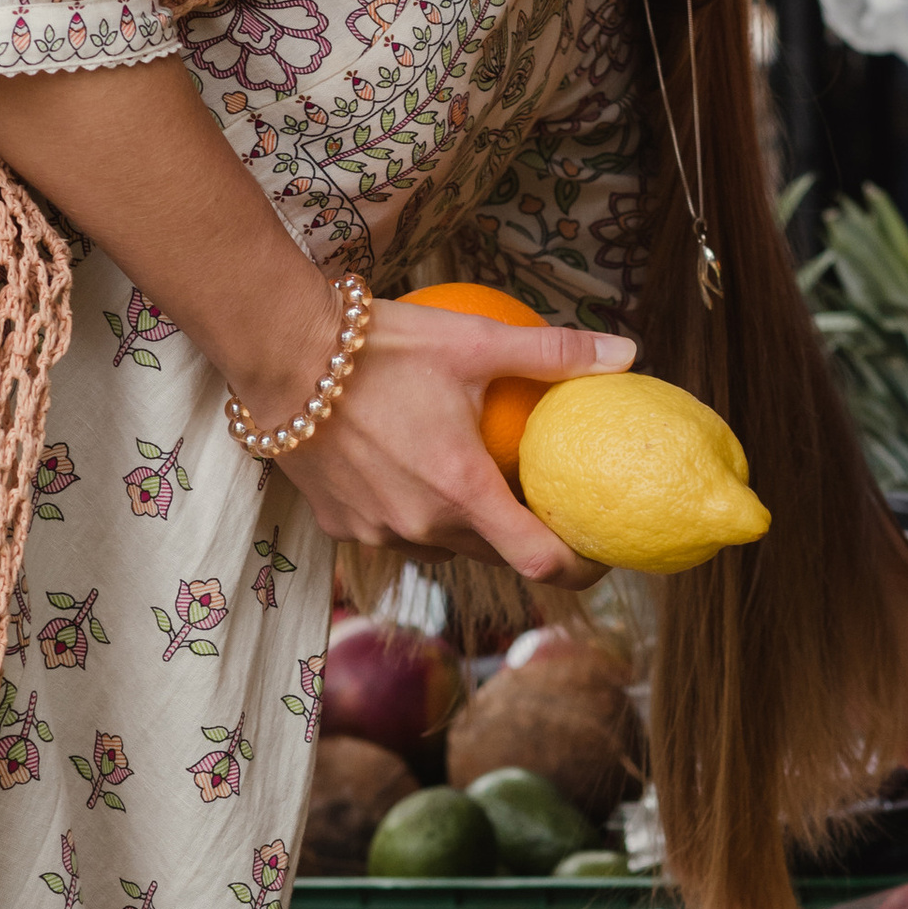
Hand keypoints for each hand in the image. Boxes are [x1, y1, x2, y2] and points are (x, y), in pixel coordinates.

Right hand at [241, 298, 633, 585]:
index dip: (580, 567)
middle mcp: (421, 527)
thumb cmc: (380, 347)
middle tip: (541, 501)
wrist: (282, 354)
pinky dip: (412, 511)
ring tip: (475, 482)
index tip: (600, 551)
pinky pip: (393, 531)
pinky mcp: (338, 524)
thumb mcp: (476, 341)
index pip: (539, 562)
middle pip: (494, 554)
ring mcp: (375, 531)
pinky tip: (411, 470)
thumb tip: (626, 353)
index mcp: (462, 492)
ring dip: (465, 525)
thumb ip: (555, 353)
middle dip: (523, 537)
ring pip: (441, 546)